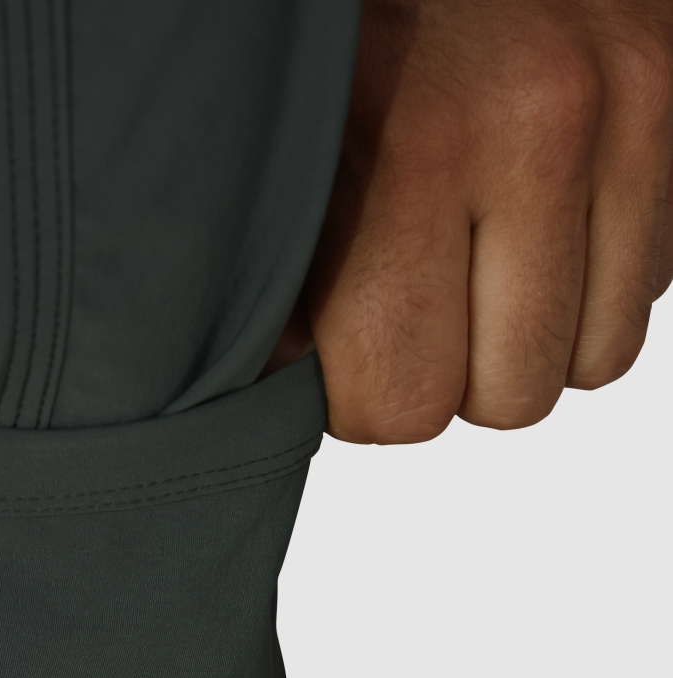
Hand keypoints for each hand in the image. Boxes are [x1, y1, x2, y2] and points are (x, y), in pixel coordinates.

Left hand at [309, 0, 672, 442]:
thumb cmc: (330, 44)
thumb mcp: (274, 160)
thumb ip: (275, 284)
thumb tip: (284, 396)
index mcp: (407, 157)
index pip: (400, 402)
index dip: (364, 396)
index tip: (344, 352)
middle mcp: (540, 129)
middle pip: (508, 396)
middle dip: (449, 375)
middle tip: (408, 312)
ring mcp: (633, 106)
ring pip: (596, 356)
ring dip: (528, 338)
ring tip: (472, 270)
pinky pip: (652, 279)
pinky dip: (592, 277)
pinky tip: (532, 224)